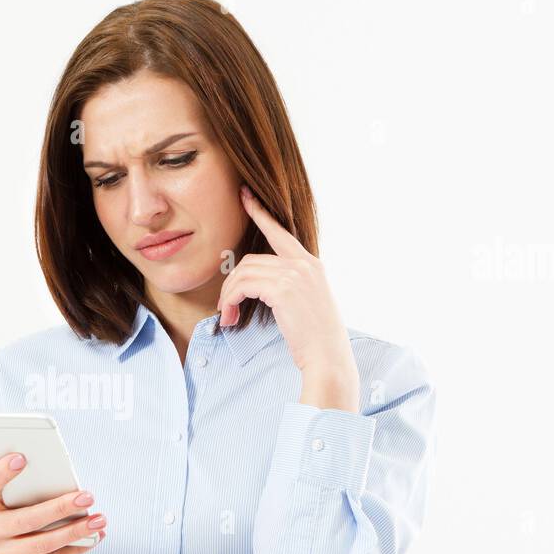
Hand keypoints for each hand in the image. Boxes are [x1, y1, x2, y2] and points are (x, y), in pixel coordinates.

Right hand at [0, 452, 105, 553]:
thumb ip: (4, 493)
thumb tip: (48, 478)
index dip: (1, 473)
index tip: (21, 458)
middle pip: (28, 519)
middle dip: (61, 508)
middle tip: (87, 496)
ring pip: (44, 543)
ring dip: (76, 531)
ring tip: (98, 519)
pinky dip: (73, 549)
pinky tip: (90, 539)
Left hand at [218, 184, 359, 410]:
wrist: (328, 356)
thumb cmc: (315, 338)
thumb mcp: (306, 303)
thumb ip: (288, 286)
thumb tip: (259, 286)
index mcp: (311, 264)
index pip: (280, 232)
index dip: (260, 213)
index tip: (245, 196)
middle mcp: (304, 264)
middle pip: (251, 260)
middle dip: (231, 283)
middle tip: (225, 307)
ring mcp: (294, 274)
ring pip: (243, 273)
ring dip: (228, 295)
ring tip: (227, 315)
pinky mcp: (283, 288)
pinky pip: (243, 286)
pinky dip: (230, 300)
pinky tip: (230, 316)